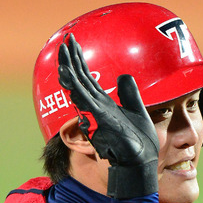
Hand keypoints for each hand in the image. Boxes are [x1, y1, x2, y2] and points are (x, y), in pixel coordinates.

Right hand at [58, 33, 159, 197]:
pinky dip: (75, 88)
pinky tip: (68, 74)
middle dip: (71, 60)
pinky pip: (84, 102)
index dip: (79, 60)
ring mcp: (96, 115)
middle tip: (65, 39)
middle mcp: (96, 108)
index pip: (87, 78)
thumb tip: (123, 76)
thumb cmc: (139, 143)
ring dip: (69, 70)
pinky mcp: (99, 121)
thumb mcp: (137, 111)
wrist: (141, 162)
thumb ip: (129, 94)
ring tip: (62, 52)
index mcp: (103, 105)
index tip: (72, 42)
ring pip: (78, 89)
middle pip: (79, 79)